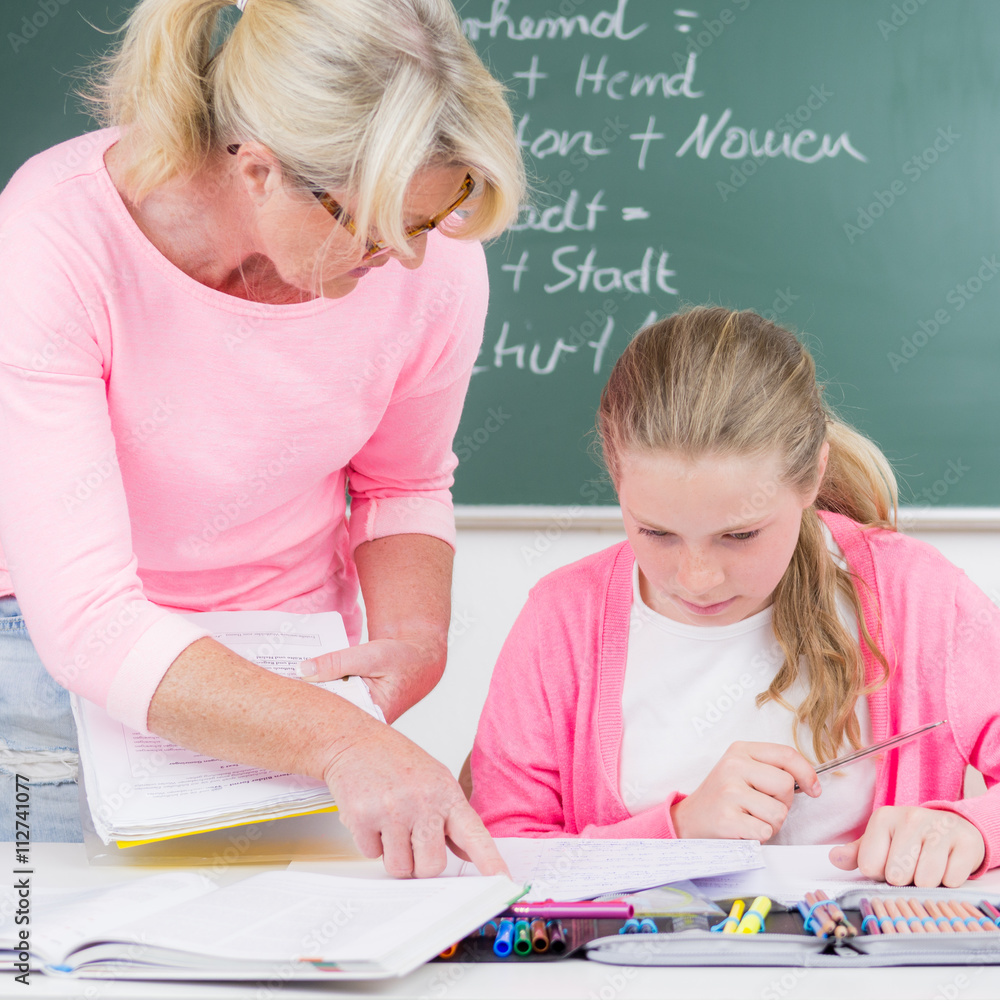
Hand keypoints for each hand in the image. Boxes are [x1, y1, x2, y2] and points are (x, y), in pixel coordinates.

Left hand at [298, 637, 439, 723]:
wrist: (418, 658)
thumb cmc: (402, 659)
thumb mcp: (370, 655)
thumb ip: (337, 662)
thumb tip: (302, 670)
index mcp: (373, 716)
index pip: (334, 720)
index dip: (310, 711)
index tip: (287, 701)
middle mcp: (365, 723)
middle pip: (328, 716)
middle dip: (307, 704)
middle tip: (282, 691)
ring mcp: (359, 717)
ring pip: (329, 709)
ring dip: (314, 695)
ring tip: (289, 686)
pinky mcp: (354, 709)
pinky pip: (333, 701)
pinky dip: (323, 690)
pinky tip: (307, 681)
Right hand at [322, 713, 508, 879]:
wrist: (355, 740)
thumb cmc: (396, 761)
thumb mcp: (435, 781)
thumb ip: (451, 818)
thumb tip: (468, 854)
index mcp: (447, 794)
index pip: (475, 835)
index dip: (490, 862)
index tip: (503, 882)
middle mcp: (424, 802)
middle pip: (432, 866)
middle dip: (420, 862)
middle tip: (410, 839)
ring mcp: (394, 810)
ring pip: (401, 868)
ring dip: (394, 855)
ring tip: (389, 824)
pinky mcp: (364, 817)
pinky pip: (372, 855)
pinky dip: (371, 843)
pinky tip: (372, 816)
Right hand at [670, 741, 820, 840]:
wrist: (689, 819)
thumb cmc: (724, 796)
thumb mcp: (742, 770)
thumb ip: (772, 769)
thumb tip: (811, 783)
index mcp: (740, 750)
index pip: (786, 754)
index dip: (807, 773)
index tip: (813, 789)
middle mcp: (733, 766)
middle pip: (785, 785)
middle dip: (783, 803)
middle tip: (763, 807)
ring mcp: (728, 791)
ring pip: (778, 812)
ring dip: (772, 824)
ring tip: (751, 819)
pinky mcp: (727, 818)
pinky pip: (765, 831)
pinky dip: (759, 836)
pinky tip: (743, 829)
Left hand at [829, 806, 985, 886]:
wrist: (953, 827)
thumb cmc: (910, 838)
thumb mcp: (881, 841)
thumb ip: (857, 853)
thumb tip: (834, 858)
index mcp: (883, 818)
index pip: (869, 866)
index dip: (880, 873)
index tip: (889, 863)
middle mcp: (910, 818)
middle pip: (896, 875)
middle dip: (904, 879)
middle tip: (911, 866)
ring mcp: (939, 828)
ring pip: (925, 880)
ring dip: (927, 881)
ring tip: (929, 865)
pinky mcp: (965, 842)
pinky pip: (951, 880)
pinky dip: (949, 880)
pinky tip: (948, 864)